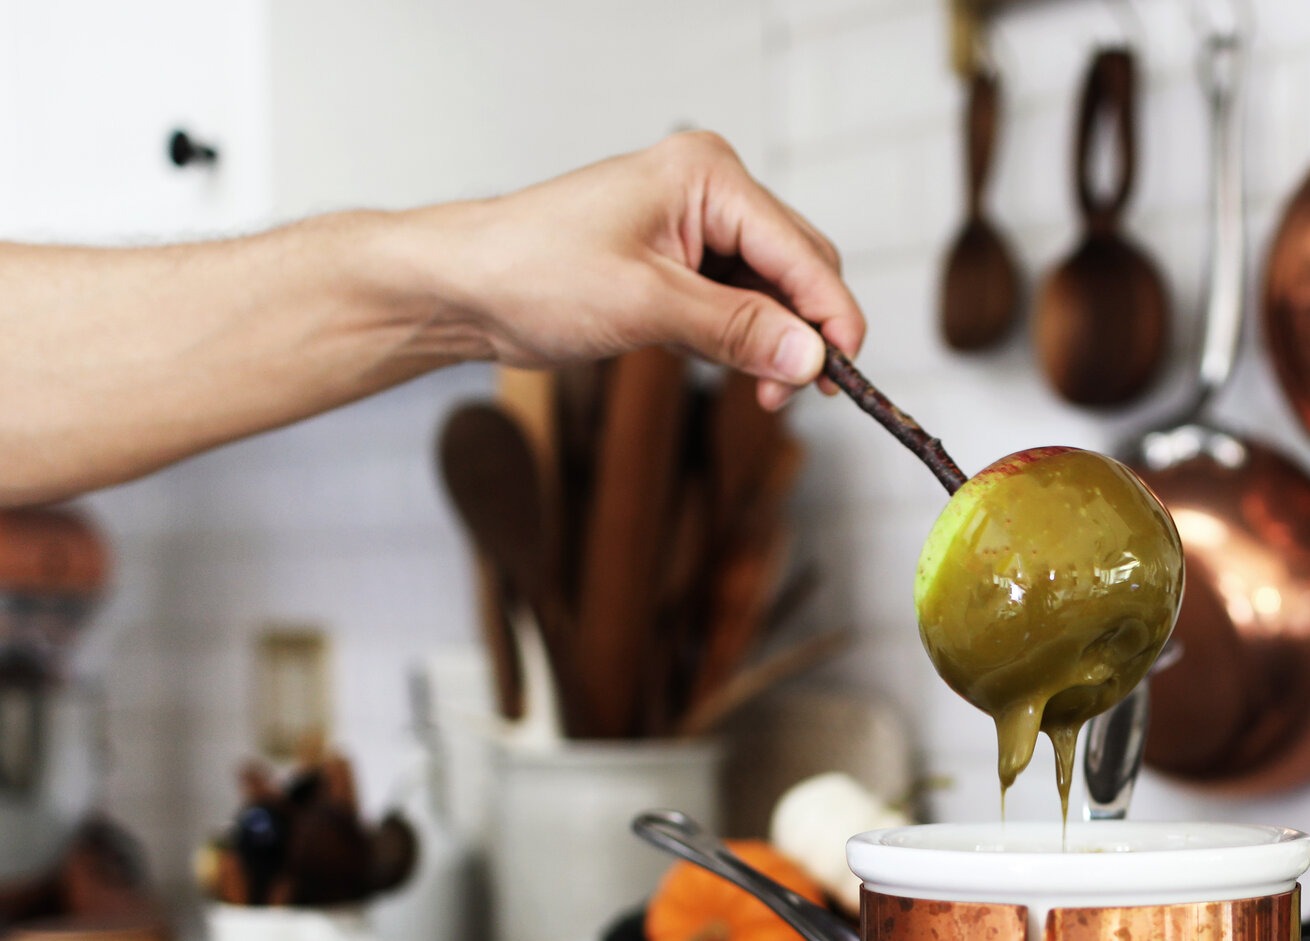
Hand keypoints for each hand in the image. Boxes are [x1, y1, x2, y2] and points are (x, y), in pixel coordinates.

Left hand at [419, 132, 865, 409]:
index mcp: (708, 176)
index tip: (846, 377)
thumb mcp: (648, 306)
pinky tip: (732, 370)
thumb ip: (738, 330)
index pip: (802, 251)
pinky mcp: (677, 260)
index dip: (832, 317)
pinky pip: (738, 301)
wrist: (464, 286)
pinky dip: (744, 339)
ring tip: (758, 393)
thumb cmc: (535, 273)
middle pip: (798, 268)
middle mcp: (710, 189)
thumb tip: (811, 358)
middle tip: (790, 396)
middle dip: (804, 334)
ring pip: (772, 290)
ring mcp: (694, 224)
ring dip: (774, 343)